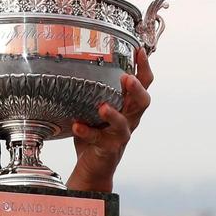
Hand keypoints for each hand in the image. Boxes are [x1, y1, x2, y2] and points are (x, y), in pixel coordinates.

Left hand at [69, 48, 154, 189]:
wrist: (93, 166)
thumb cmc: (94, 132)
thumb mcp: (94, 107)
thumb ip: (90, 91)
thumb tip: (71, 62)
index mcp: (127, 106)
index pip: (143, 84)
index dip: (144, 68)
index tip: (139, 49)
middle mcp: (129, 119)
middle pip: (142, 102)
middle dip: (136, 89)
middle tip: (127, 78)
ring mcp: (120, 135)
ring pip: (125, 123)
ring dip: (114, 114)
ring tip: (103, 106)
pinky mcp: (109, 149)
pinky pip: (100, 140)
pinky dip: (87, 132)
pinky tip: (77, 125)